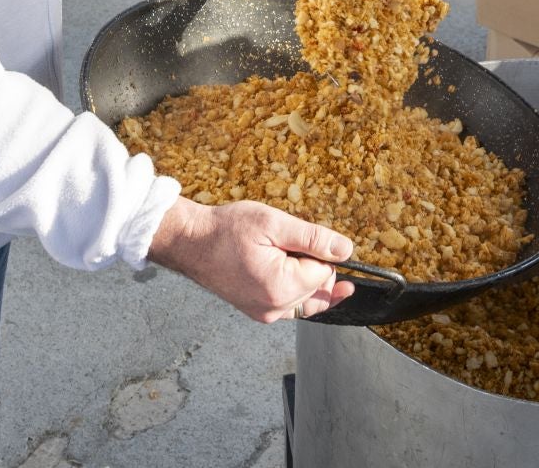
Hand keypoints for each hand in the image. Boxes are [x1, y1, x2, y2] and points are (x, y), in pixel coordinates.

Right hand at [146, 199, 355, 322]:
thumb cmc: (228, 230)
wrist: (192, 242)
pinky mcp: (259, 313)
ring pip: (308, 299)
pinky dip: (297, 289)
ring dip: (306, 277)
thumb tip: (346, 250)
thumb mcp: (275, 224)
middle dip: (313, 265)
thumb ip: (314, 239)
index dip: (319, 252)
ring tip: (283, 253)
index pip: (326, 273)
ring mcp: (266, 314)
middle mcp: (275, 309)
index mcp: (281, 287)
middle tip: (286, 243)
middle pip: (318, 288)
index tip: (297, 238)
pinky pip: (292, 306)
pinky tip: (287, 270)